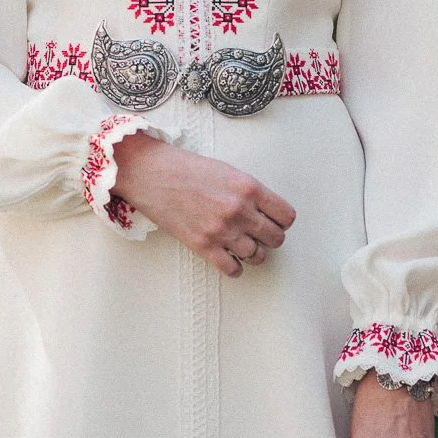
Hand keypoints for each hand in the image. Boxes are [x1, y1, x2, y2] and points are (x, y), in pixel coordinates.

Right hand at [110, 132, 295, 276]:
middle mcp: (238, 210)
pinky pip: (232, 269)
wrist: (151, 173)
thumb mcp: (226, 170)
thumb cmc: (185, 168)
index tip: (275, 221)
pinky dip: (234, 267)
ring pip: (257, 256)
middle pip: (275, 238)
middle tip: (259, 234)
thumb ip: (248, 191)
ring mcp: (221, 230)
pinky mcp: (202, 245)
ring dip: (253, 253)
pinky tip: (229, 259)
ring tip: (243, 245)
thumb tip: (265, 212)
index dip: (282, 221)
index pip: (286, 216)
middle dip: (270, 238)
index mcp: (248, 187)